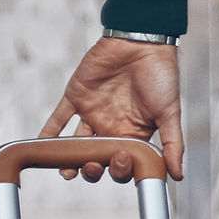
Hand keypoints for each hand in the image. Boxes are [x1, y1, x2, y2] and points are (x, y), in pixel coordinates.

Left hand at [41, 37, 182, 179]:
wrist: (141, 42)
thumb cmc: (161, 76)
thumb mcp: (170, 113)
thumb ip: (172, 144)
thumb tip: (177, 176)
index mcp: (134, 133)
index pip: (123, 162)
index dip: (120, 170)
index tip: (120, 165)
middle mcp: (111, 126)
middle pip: (97, 157)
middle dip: (93, 169)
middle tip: (93, 167)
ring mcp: (92, 113)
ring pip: (76, 144)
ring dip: (69, 159)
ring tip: (66, 171)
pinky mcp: (76, 97)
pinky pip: (58, 119)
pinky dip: (48, 133)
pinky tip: (40, 147)